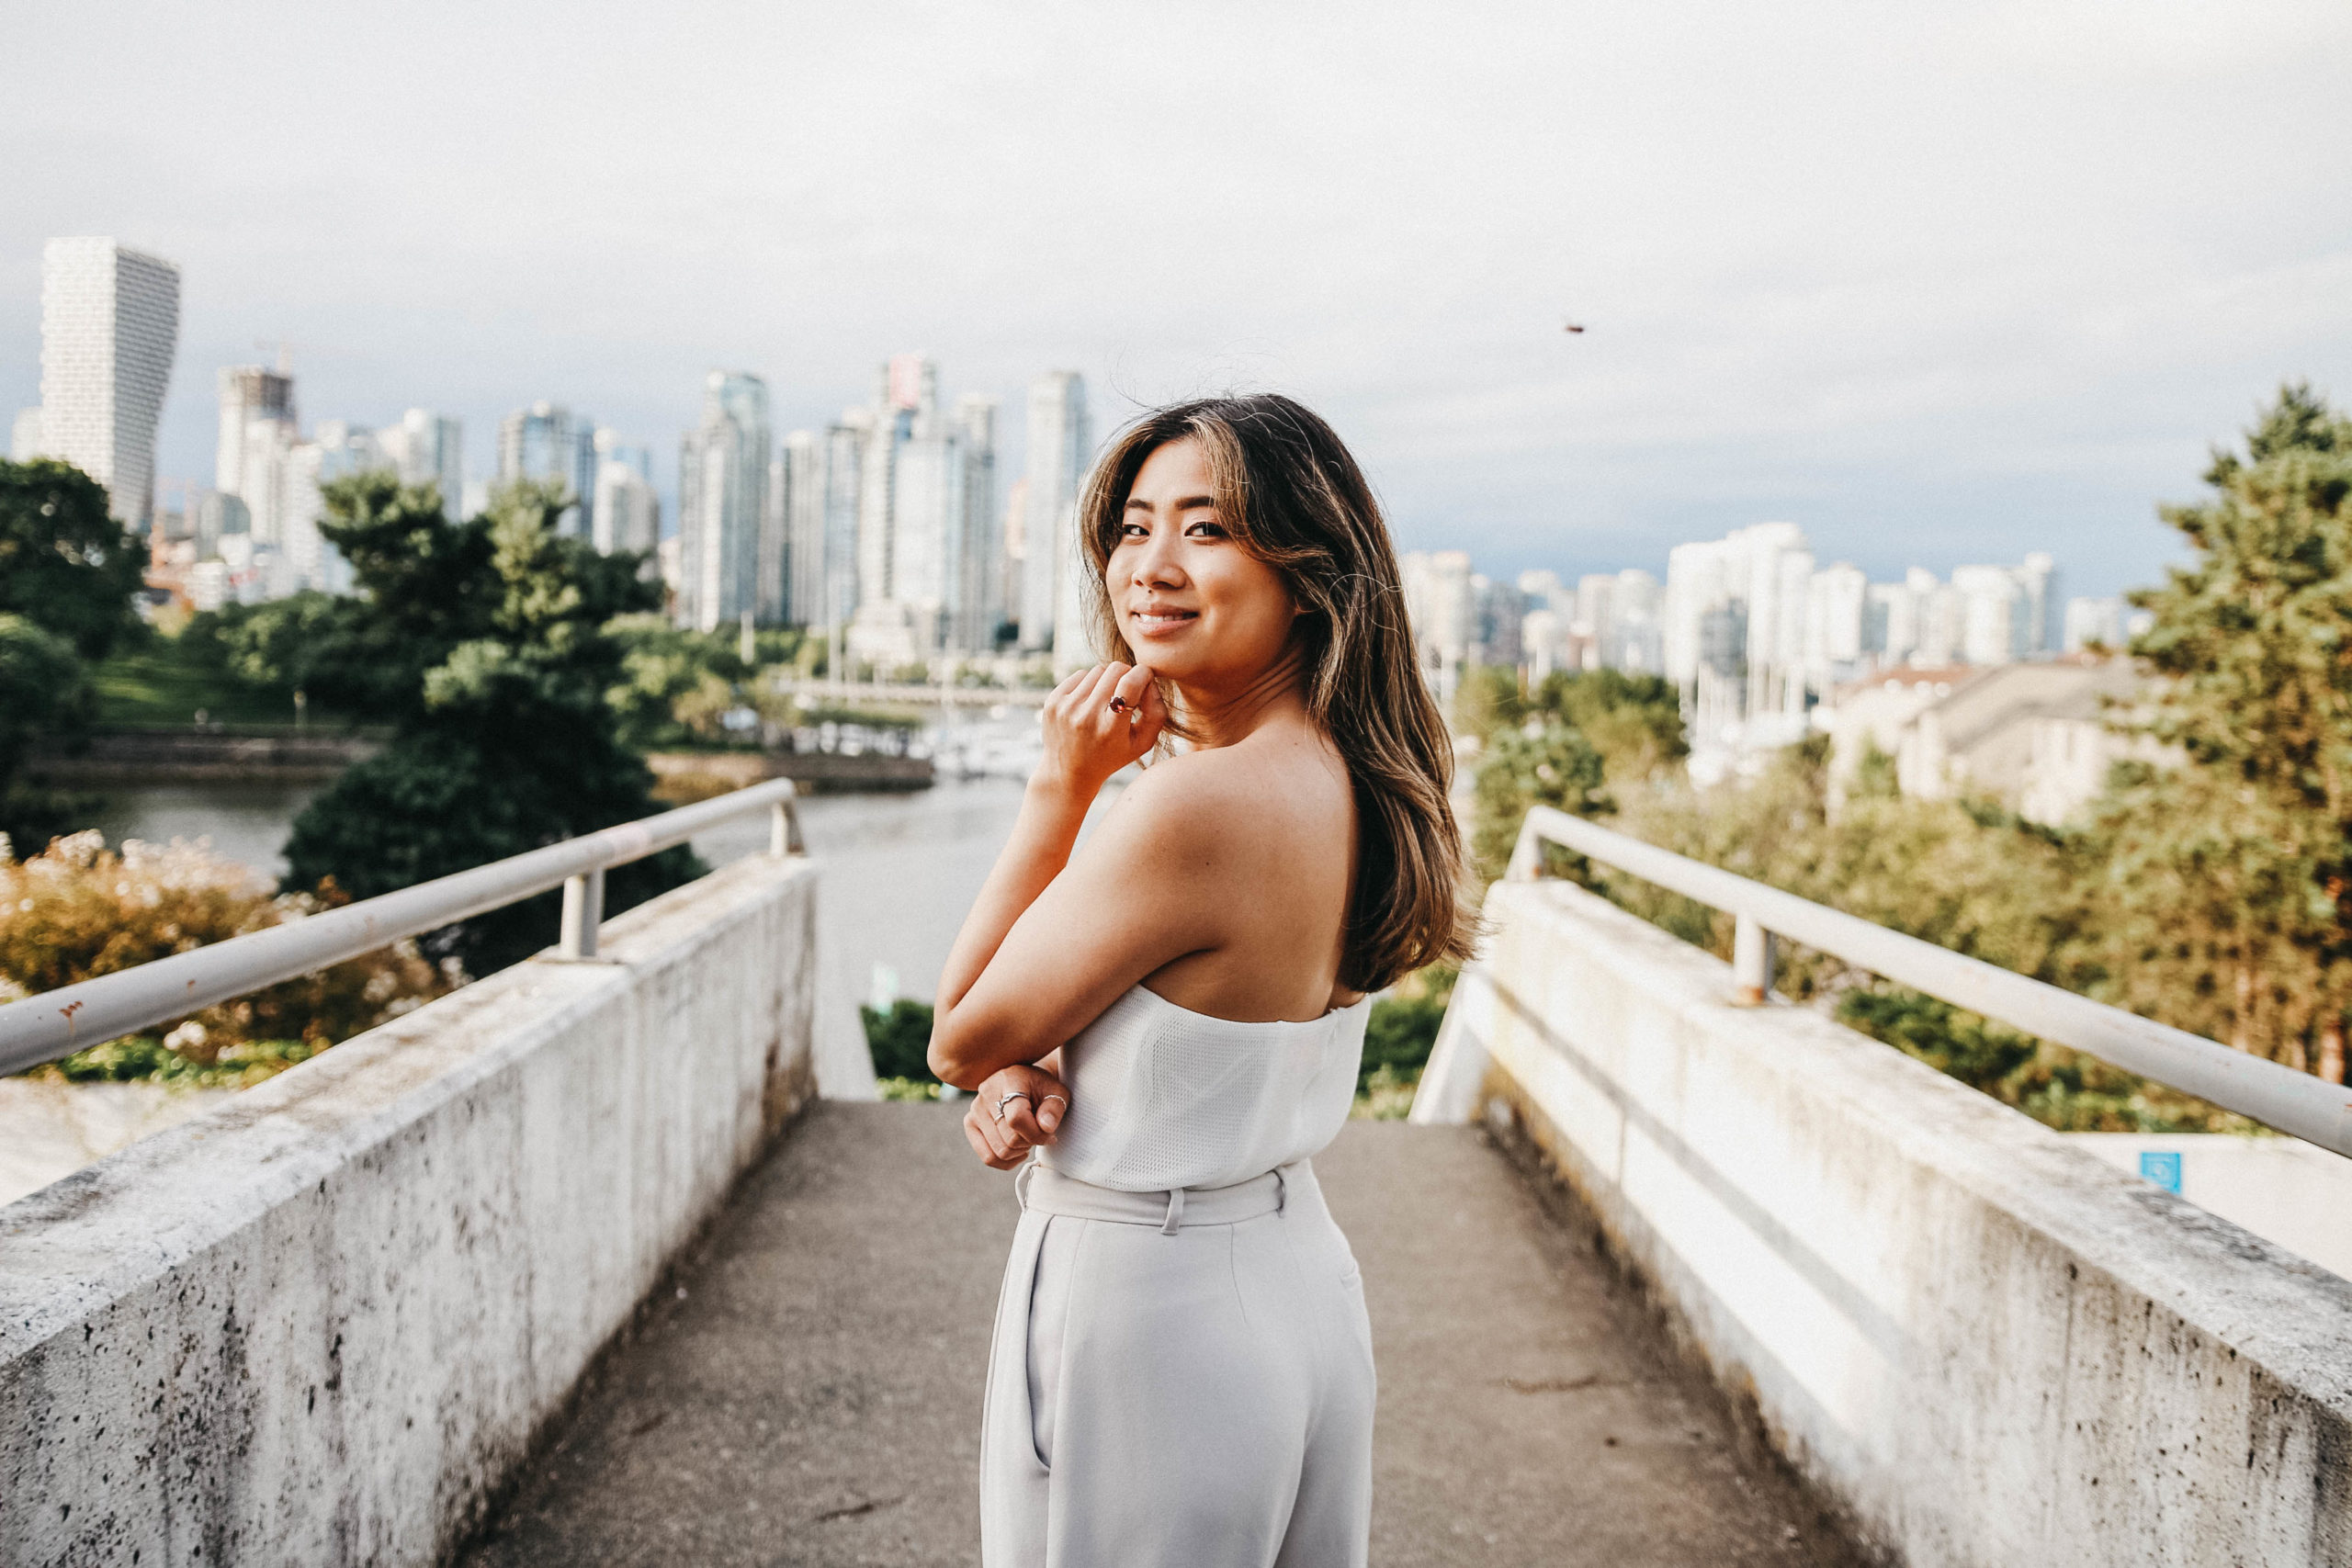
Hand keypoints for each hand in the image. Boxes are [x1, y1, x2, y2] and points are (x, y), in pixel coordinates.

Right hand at [964, 1063, 1069, 1170]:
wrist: (1026, 1082)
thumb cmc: (1043, 1088)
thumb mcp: (1057, 1092)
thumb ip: (1054, 1108)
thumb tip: (1046, 1127)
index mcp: (1009, 1080)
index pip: (1017, 1118)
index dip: (1036, 1133)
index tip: (1050, 1134)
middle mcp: (986, 1093)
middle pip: (1009, 1139)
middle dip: (1030, 1142)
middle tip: (1040, 1134)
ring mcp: (975, 1110)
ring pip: (999, 1152)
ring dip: (1019, 1151)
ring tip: (1027, 1137)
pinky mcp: (970, 1124)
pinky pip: (988, 1157)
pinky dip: (1006, 1161)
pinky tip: (1018, 1150)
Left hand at [1035, 662, 1165, 798]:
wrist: (1068, 774)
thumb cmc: (1112, 756)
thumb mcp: (1142, 743)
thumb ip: (1156, 712)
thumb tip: (1149, 680)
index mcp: (1110, 729)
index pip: (1130, 683)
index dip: (1143, 674)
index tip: (1146, 679)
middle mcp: (1086, 716)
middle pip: (1115, 669)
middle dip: (1127, 675)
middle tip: (1127, 692)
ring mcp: (1066, 707)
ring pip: (1098, 670)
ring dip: (1107, 681)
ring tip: (1106, 703)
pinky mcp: (1053, 701)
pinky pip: (1080, 674)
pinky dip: (1090, 684)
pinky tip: (1090, 703)